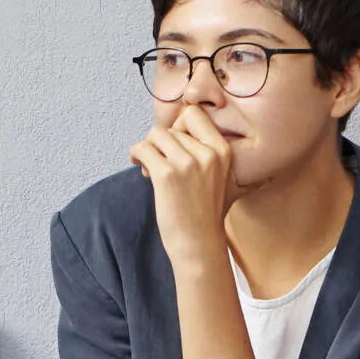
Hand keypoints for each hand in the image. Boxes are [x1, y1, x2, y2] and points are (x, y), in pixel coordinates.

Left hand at [130, 103, 235, 273]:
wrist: (199, 244)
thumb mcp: (220, 177)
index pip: (194, 114)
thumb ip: (207, 152)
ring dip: (148, 148)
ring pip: (155, 134)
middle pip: (171, 127)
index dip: (178, 126)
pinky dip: (136, 154)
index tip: (173, 144)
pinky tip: (140, 167)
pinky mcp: (167, 175)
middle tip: (160, 164)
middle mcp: (208, 153)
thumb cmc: (205, 214)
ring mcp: (187, 163)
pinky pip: (143, 148)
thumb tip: (179, 127)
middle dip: (161, 144)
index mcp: (223, 151)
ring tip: (151, 167)